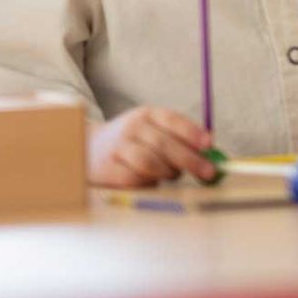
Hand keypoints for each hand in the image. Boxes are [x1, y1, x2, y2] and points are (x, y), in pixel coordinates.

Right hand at [88, 106, 216, 186]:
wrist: (87, 148)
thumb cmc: (131, 142)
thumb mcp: (152, 130)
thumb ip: (178, 137)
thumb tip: (210, 148)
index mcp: (147, 114)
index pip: (172, 119)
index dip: (192, 132)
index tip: (209, 144)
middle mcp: (131, 128)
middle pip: (164, 143)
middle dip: (190, 159)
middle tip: (208, 172)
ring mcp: (117, 148)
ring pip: (149, 162)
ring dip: (168, 172)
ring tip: (172, 175)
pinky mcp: (107, 169)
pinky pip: (134, 179)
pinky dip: (149, 183)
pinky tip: (151, 181)